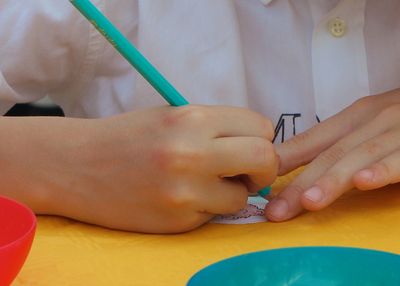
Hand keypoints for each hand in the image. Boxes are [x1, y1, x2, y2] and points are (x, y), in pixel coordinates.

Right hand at [48, 105, 276, 232]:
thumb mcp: (173, 116)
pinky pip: (215, 214)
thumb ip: (216, 128)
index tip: (246, 147)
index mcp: (192, 118)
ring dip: (232, 192)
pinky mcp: (177, 219)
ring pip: (242, 196)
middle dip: (263, 168)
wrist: (77, 165)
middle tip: (245, 172)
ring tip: (206, 185)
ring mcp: (184, 191)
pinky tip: (183, 198)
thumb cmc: (128, 136)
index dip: (259, 138)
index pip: (260, 127)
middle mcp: (192, 153)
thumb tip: (257, 146)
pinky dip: (208, 207)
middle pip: (265, 158)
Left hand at [265, 89, 399, 220]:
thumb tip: (296, 169)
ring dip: (334, 179)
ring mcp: (397, 130)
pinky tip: (366, 182)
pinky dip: (385, 169)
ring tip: (309, 201)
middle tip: (276, 211)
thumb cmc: (399, 118)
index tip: (256, 183)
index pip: (311, 140)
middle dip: (301, 183)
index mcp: (353, 117)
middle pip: (330, 153)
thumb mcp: (365, 124)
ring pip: (360, 156)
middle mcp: (371, 120)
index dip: (283, 161)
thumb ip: (336, 144)